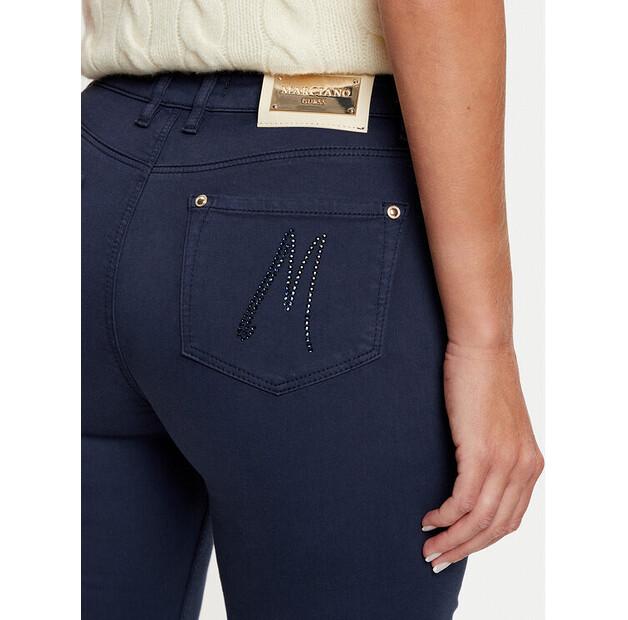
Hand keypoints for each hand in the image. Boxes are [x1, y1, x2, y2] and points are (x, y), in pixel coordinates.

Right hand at [421, 341, 543, 572]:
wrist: (482, 348)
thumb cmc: (481, 381)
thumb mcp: (493, 426)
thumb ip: (489, 456)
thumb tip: (465, 480)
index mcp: (530, 465)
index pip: (509, 520)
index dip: (481, 542)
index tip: (456, 549)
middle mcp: (524, 468)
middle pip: (496, 528)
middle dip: (465, 550)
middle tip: (437, 559)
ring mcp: (506, 462)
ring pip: (480, 520)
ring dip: (453, 540)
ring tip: (429, 547)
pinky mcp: (483, 452)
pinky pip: (464, 500)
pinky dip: (445, 516)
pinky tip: (429, 518)